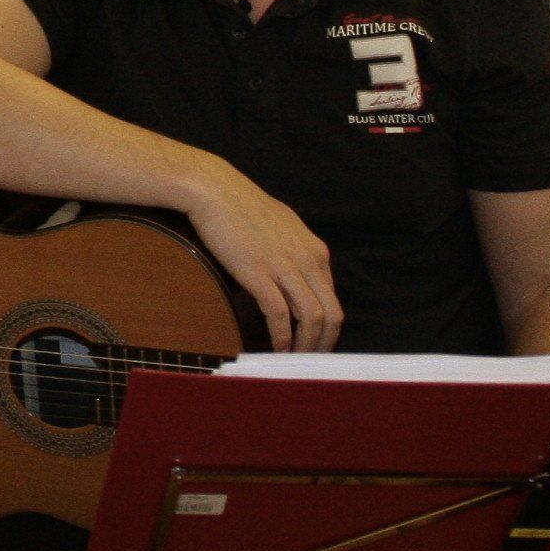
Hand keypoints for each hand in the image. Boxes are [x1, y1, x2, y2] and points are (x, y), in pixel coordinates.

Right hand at [184, 171, 342, 352]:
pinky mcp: (259, 273)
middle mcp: (307, 260)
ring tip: (293, 359)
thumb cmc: (243, 206)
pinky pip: (280, 314)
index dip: (327, 328)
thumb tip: (296, 276)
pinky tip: (276, 347)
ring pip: (311, 318)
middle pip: (331, 314)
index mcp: (315, 251)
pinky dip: (281, 337)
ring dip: (305, 345)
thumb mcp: (285, 227)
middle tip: (310, 359)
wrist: (216, 191)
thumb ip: (296, 252)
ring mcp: (284, 267)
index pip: (333, 300)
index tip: (315, 342)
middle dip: (324, 343)